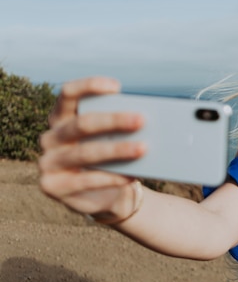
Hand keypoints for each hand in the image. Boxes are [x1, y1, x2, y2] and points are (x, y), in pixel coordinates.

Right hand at [38, 77, 145, 216]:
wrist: (106, 195)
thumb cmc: (112, 158)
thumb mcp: (114, 139)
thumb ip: (121, 128)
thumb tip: (145, 121)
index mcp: (62, 117)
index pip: (68, 94)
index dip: (89, 86)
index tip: (117, 87)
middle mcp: (51, 137)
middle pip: (81, 123)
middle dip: (113, 120)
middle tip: (141, 120)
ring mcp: (48, 162)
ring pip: (84, 152)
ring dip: (116, 150)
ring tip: (143, 149)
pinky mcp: (53, 186)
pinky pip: (85, 180)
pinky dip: (111, 177)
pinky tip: (130, 176)